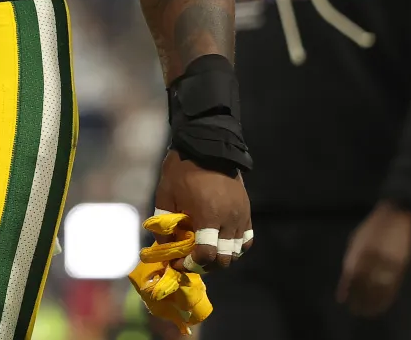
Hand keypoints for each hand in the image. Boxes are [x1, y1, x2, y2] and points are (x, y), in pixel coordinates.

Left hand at [154, 150, 251, 268]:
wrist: (208, 145)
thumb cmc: (182, 169)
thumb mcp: (165, 194)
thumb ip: (164, 223)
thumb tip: (165, 246)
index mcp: (208, 216)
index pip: (207, 256)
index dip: (191, 265)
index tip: (178, 263)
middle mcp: (229, 220)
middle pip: (224, 259)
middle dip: (206, 265)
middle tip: (191, 259)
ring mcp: (241, 216)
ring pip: (237, 252)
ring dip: (221, 256)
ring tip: (206, 250)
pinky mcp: (247, 211)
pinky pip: (247, 239)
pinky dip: (235, 247)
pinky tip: (221, 241)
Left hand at [337, 202, 410, 316]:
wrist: (398, 214)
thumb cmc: (373, 226)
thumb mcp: (357, 238)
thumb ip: (351, 258)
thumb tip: (346, 279)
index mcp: (361, 248)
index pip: (352, 274)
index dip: (347, 289)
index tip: (343, 301)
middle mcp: (374, 256)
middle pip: (365, 283)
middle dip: (359, 298)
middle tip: (355, 310)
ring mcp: (390, 261)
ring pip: (379, 288)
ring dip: (373, 302)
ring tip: (367, 312)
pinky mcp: (402, 265)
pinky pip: (393, 286)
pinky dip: (386, 297)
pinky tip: (382, 304)